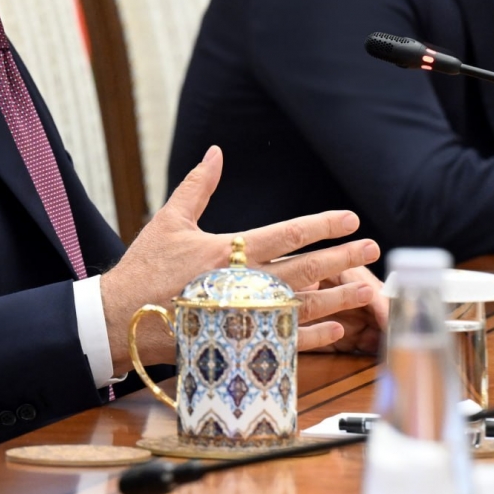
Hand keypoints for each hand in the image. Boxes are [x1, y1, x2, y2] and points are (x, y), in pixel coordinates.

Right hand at [101, 146, 378, 373]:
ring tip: (367, 288)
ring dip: (339, 297)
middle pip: (306, 268)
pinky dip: (314, 336)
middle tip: (372, 248)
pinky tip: (337, 328)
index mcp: (229, 250)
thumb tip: (214, 152)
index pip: (288, 234)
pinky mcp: (239, 340)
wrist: (121, 318)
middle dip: (343, 257)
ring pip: (304, 305)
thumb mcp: (169, 220)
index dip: (322, 225)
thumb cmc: (143, 268)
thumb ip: (197, 186)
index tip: (349, 219)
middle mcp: (244, 282)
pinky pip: (286, 340)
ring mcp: (245, 315)